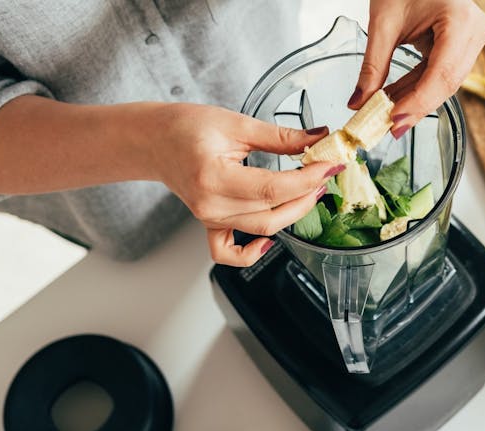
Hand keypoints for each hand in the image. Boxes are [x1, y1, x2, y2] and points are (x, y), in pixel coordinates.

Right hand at [150, 104, 342, 266]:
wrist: (154, 140)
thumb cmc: (186, 127)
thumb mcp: (237, 123)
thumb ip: (281, 136)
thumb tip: (318, 138)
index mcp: (214, 177)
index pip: (274, 188)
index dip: (308, 179)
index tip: (330, 165)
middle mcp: (210, 204)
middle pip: (272, 213)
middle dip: (307, 195)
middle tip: (325, 173)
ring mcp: (209, 218)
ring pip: (262, 229)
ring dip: (293, 213)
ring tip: (310, 190)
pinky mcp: (209, 224)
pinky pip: (228, 253)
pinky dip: (251, 254)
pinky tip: (269, 242)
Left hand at [350, 0, 484, 137]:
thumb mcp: (384, 22)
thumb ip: (373, 65)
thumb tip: (359, 102)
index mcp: (460, 19)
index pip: (442, 73)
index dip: (419, 102)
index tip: (394, 120)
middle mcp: (474, 30)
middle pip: (447, 83)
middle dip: (416, 107)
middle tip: (388, 128)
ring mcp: (472, 38)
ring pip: (446, 83)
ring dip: (415, 100)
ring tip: (387, 115)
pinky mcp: (463, 44)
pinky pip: (442, 73)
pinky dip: (419, 87)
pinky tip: (397, 99)